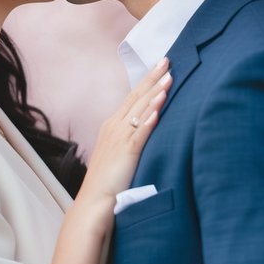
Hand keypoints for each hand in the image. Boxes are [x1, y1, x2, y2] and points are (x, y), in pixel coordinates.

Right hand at [77, 57, 170, 212]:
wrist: (94, 203)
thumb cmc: (107, 182)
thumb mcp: (117, 154)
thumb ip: (128, 139)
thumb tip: (144, 128)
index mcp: (111, 125)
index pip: (132, 97)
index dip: (147, 80)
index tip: (160, 66)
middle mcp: (114, 126)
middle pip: (137, 96)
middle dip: (153, 77)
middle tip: (167, 60)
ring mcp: (119, 137)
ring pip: (140, 109)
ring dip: (156, 92)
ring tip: (169, 77)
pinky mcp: (127, 151)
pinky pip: (140, 131)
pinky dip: (150, 117)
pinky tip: (160, 106)